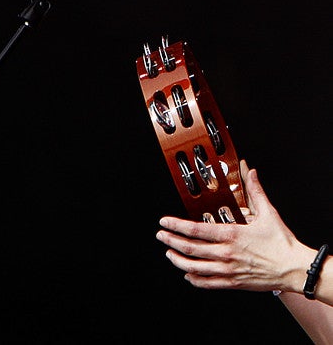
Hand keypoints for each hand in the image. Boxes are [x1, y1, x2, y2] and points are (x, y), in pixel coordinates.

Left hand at [155, 160, 314, 292]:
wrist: (294, 268)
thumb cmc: (281, 243)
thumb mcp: (267, 212)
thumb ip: (255, 191)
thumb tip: (250, 172)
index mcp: (231, 234)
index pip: (195, 230)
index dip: (176, 226)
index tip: (165, 222)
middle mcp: (226, 253)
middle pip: (190, 248)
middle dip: (171, 241)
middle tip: (161, 236)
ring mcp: (228, 269)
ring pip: (194, 267)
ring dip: (178, 260)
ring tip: (169, 253)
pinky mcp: (232, 282)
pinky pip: (207, 283)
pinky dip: (194, 278)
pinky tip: (187, 273)